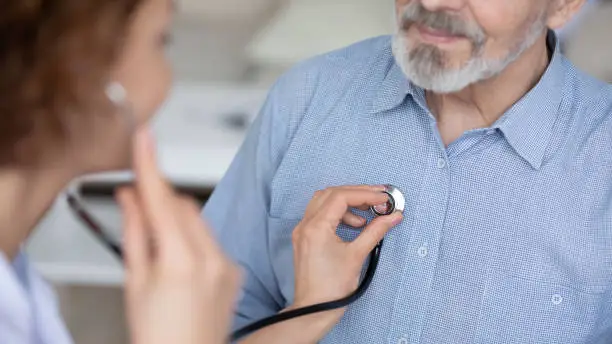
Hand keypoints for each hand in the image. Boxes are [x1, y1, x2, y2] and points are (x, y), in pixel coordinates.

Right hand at [117, 128, 241, 343]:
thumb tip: (131, 197)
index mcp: (179, 262)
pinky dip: (194, 238)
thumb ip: (135, 233)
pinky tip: (181, 261)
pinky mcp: (235, 271)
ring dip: (177, 220)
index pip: (161, 200)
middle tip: (138, 206)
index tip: (144, 137)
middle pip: (183, 206)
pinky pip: (212, 240)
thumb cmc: (157, 335)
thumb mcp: (135, 283)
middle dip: (161, 200)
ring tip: (159, 247)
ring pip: (199, 220)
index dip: (149, 165)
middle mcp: (210, 259)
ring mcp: (227, 265)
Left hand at [290, 186, 402, 319]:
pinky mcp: (304, 238)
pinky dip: (338, 214)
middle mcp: (305, 224)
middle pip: (331, 194)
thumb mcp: (357, 255)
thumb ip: (376, 231)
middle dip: (356, 194)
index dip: (365, 194)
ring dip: (346, 203)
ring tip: (366, 216)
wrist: (314, 310)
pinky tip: (354, 225)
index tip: (384, 198)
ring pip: (323, 202)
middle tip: (378, 198)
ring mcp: (302, 231)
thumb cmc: (333, 287)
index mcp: (316, 227)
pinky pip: (320, 215)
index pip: (340, 197)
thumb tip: (393, 216)